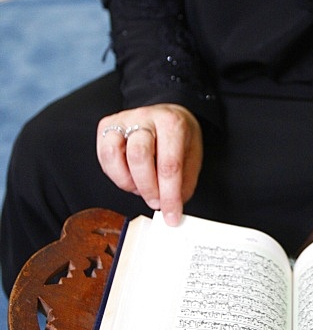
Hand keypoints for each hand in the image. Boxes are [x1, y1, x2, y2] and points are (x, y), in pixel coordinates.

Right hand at [97, 104, 202, 224]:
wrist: (167, 114)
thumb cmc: (178, 137)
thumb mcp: (192, 156)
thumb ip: (183, 183)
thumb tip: (171, 209)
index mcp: (171, 123)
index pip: (169, 164)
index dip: (169, 195)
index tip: (171, 215)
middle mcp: (145, 117)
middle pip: (139, 156)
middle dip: (147, 188)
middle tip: (155, 202)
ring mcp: (123, 120)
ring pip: (113, 154)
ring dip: (127, 181)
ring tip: (141, 187)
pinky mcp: (107, 126)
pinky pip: (104, 157)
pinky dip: (116, 175)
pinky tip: (130, 177)